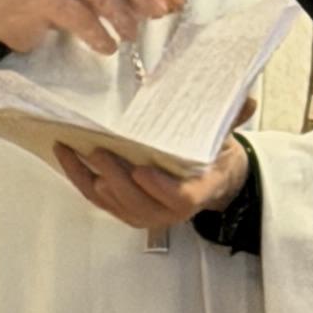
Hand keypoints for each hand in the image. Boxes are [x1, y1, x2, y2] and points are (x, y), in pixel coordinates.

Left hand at [51, 132, 248, 233]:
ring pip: (112, 201)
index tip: (143, 170)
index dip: (160, 188)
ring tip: (73, 149)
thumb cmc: (210, 159)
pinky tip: (65, 154)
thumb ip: (231, 120)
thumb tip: (247, 99)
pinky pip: (96, 198)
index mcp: (196, 194)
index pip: (179, 198)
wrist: (205, 182)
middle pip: (137, 201)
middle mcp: (167, 211)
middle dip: (115, 176)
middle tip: (99, 150)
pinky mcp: (122, 209)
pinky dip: (78, 177)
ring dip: (89, 176)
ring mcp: (142, 213)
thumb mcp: (224, 140)